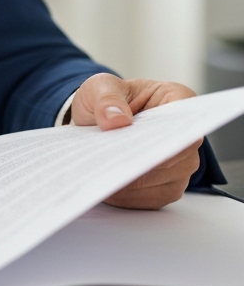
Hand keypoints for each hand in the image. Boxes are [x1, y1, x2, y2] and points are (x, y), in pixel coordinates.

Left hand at [71, 73, 201, 209]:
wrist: (98, 118)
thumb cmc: (107, 99)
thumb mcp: (99, 87)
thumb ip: (107, 99)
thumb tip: (117, 120)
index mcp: (177, 100)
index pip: (184, 123)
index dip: (167, 140)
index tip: (141, 149)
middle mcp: (186, 135)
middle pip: (177, 159)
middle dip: (143, 165)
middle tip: (111, 167)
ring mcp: (180, 164)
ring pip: (165, 183)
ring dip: (134, 184)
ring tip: (103, 177)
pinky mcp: (166, 185)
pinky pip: (152, 198)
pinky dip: (129, 196)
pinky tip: (106, 188)